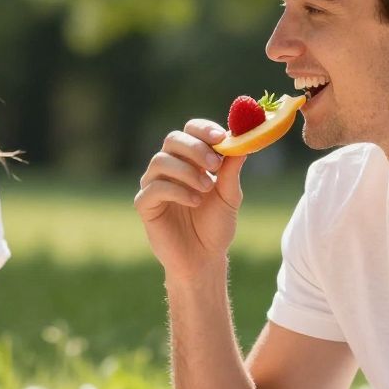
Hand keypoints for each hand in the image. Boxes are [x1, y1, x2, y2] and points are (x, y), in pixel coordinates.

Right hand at [135, 121, 246, 277]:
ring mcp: (154, 185)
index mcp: (190, 160)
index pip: (190, 130)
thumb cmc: (215, 226)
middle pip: (172, 140)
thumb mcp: (229, 196)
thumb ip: (231, 170)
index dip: (203, 129)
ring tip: (207, 188)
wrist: (203, 258)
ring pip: (161, 161)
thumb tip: (243, 140)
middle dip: (195, 148)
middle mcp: (169, 167)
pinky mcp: (145, 205)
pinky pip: (154, 188)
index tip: (221, 137)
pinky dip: (177, 191)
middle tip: (214, 164)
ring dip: (187, 171)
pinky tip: (194, 202)